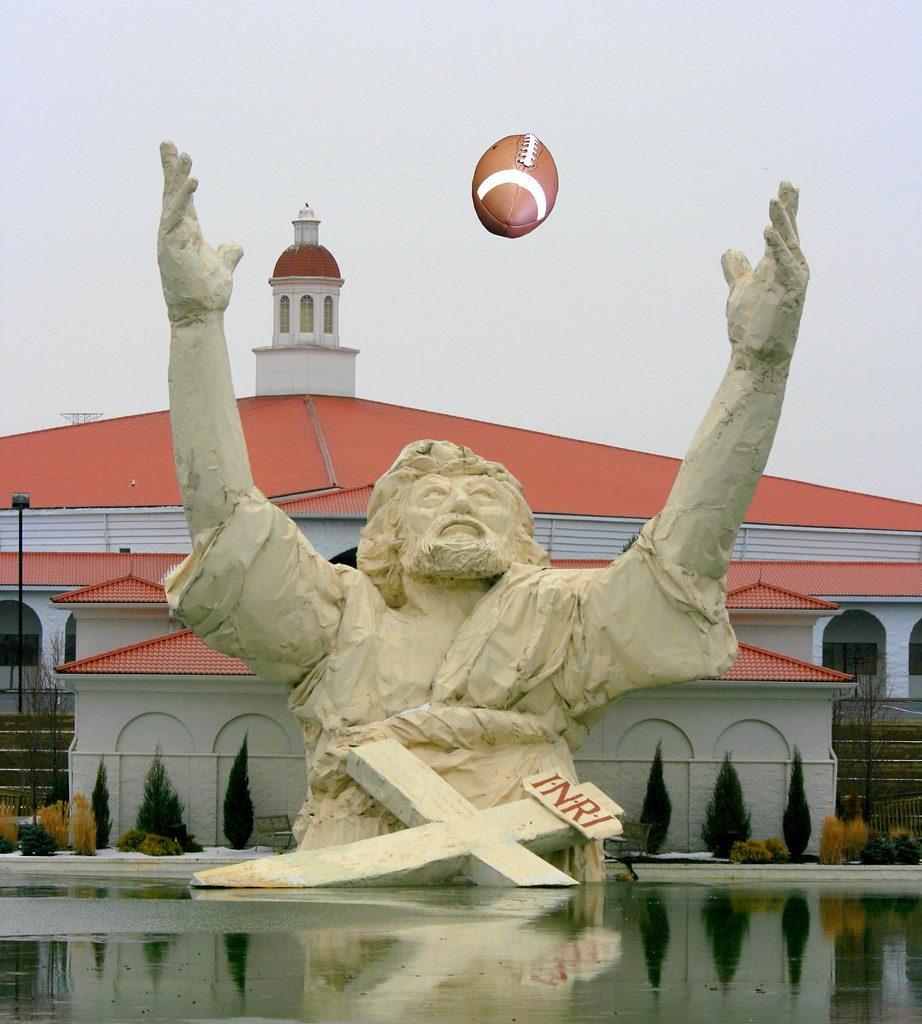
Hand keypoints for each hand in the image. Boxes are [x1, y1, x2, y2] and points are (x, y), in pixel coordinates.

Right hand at [158, 141, 242, 325]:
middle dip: (170, 168)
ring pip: (171, 201)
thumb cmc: (208, 294)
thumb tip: (233, 244)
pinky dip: (183, 199)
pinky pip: (176, 216)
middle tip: (168, 142)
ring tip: (184, 155)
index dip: (179, 178)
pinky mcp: (170, 247)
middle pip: (171, 194)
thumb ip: (228, 253)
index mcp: (185, 234)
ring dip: (177, 177)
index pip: (181, 200)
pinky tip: (191, 181)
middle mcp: (173, 233)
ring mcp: (169, 239)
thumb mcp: (223, 267)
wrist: (200, 315)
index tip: (177, 153)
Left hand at [721, 182, 808, 373]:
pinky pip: (783, 264)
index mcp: (782, 268)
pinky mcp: (786, 293)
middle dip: (788, 208)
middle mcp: (792, 271)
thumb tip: (731, 249)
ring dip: (781, 221)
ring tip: (773, 199)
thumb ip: (738, 269)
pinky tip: (766, 230)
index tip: (784, 189)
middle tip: (786, 184)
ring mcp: (792, 282)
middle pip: (790, 233)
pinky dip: (776, 247)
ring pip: (788, 244)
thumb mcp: (741, 290)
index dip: (783, 213)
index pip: (784, 235)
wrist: (759, 357)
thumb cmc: (753, 325)